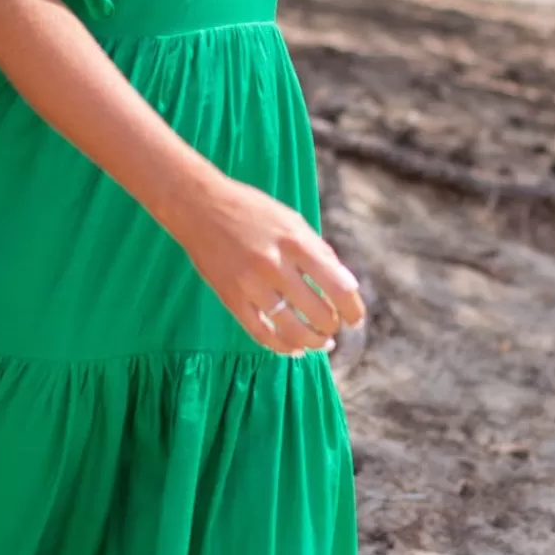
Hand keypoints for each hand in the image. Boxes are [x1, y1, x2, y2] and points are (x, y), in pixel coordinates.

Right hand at [172, 175, 365, 355]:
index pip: (337, 285)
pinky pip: (260, 333)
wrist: (199, 206)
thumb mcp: (292, 220)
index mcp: (296, 241)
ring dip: (312, 342)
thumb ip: (320, 252)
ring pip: (291, 328)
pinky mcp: (231, 298)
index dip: (353, 309)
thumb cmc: (252, 210)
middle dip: (331, 326)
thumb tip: (347, 286)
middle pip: (317, 311)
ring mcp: (250, 284)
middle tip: (334, 328)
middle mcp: (274, 264)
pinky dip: (281, 346)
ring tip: (321, 344)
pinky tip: (294, 349)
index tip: (356, 320)